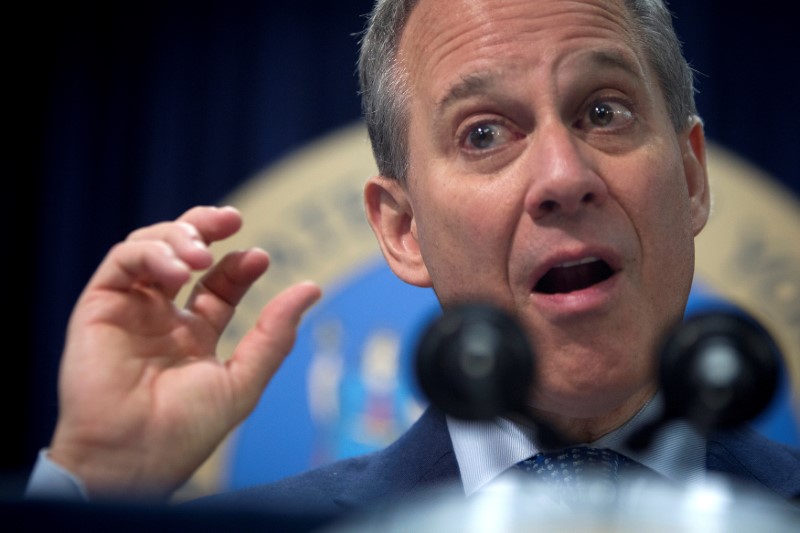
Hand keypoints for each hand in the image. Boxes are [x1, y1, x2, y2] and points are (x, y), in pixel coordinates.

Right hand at [48, 206, 320, 499]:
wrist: (135, 458)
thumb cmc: (187, 430)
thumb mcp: (243, 380)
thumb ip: (274, 333)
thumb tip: (312, 287)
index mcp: (194, 334)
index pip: (218, 284)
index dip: (237, 265)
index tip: (259, 257)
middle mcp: (160, 317)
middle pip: (181, 253)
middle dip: (204, 227)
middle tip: (231, 218)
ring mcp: (129, 310)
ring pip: (149, 248)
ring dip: (178, 237)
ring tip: (201, 254)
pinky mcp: (99, 307)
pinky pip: (121, 262)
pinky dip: (150, 253)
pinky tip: (178, 269)